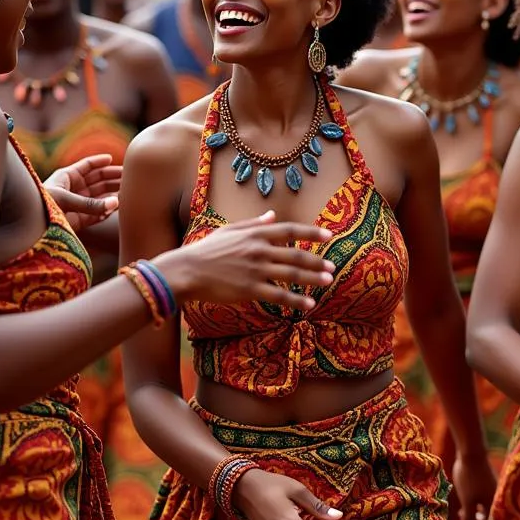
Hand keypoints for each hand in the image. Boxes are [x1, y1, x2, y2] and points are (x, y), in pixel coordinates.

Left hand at [44, 154, 121, 231]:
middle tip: (128, 177)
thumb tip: (116, 204)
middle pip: (98, 180)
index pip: (87, 166)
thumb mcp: (65, 200)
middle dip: (112, 178)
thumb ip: (91, 204)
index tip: (113, 158)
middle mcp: (74, 189)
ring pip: (100, 197)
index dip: (100, 162)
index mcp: (67, 177)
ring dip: (112, 195)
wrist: (30, 229)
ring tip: (127, 193)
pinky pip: (97, 214)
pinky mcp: (80, 220)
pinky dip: (106, 212)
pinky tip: (115, 209)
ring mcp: (78, 204)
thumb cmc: (42, 207)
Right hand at [155, 211, 335, 310]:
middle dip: (316, 260)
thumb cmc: (206, 250)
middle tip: (332, 266)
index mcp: (255, 234)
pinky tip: (309, 304)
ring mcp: (255, 270)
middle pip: (295, 254)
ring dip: (312, 278)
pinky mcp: (249, 289)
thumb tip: (272, 214)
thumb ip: (254, 223)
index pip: (289, 230)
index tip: (328, 235)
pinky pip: (279, 295)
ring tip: (327, 281)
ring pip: (291, 274)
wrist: (187, 270)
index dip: (311, 232)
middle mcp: (258, 250)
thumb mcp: (229, 230)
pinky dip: (296, 300)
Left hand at [450, 450, 496, 519]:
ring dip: (474, 516)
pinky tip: (464, 507)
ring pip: (486, 510)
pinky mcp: (488, 485)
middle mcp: (498, 500)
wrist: (471, 451)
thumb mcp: (467, 502)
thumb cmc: (469, 477)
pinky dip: (475, 506)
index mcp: (496, 506)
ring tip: (462, 516)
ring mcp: (494, 492)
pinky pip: (483, 501)